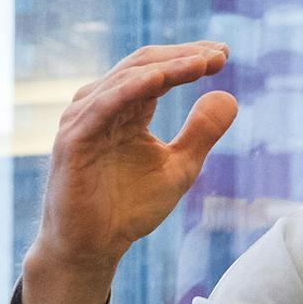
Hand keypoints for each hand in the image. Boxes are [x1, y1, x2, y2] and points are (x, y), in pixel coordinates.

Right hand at [19, 43, 236, 303]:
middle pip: (144, 64)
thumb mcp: (179, 168)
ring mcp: (85, 119)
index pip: (158, 69)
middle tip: (220, 55)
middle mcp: (102, 105)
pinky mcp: (73, 140)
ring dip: (165, 67)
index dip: (190, 59)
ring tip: (201, 62)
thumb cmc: (129, 208)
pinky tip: (160, 79)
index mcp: (125, 108)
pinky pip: (104, 105)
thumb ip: (201, 133)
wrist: (92, 248)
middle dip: (183, 56)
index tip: (224, 55)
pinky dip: (132, 88)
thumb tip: (229, 95)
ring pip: (126, 79)